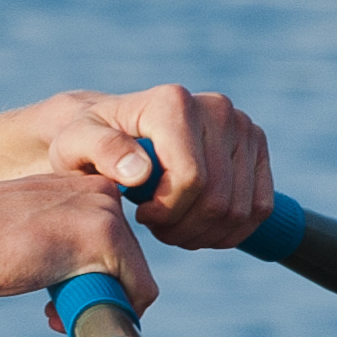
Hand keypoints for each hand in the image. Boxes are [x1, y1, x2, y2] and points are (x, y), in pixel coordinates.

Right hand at [0, 172, 157, 323]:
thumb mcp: (29, 229)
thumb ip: (60, 238)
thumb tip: (86, 274)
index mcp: (80, 182)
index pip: (113, 238)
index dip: (89, 274)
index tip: (52, 287)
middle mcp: (101, 188)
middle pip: (129, 259)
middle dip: (95, 290)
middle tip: (49, 309)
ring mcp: (106, 210)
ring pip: (135, 277)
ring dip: (96, 304)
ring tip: (49, 310)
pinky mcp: (106, 236)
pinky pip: (138, 292)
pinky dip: (108, 313)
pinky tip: (56, 313)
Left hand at [23, 85, 271, 250]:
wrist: (111, 128)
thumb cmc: (87, 139)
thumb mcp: (75, 144)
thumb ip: (100, 151)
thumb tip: (139, 170)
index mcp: (173, 103)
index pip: (191, 178)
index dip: (167, 212)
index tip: (140, 215)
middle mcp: (216, 108)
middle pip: (218, 199)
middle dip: (184, 228)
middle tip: (156, 229)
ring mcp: (242, 126)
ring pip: (241, 210)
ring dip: (205, 234)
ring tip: (171, 227)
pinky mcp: (257, 146)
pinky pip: (260, 208)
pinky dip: (230, 231)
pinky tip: (197, 227)